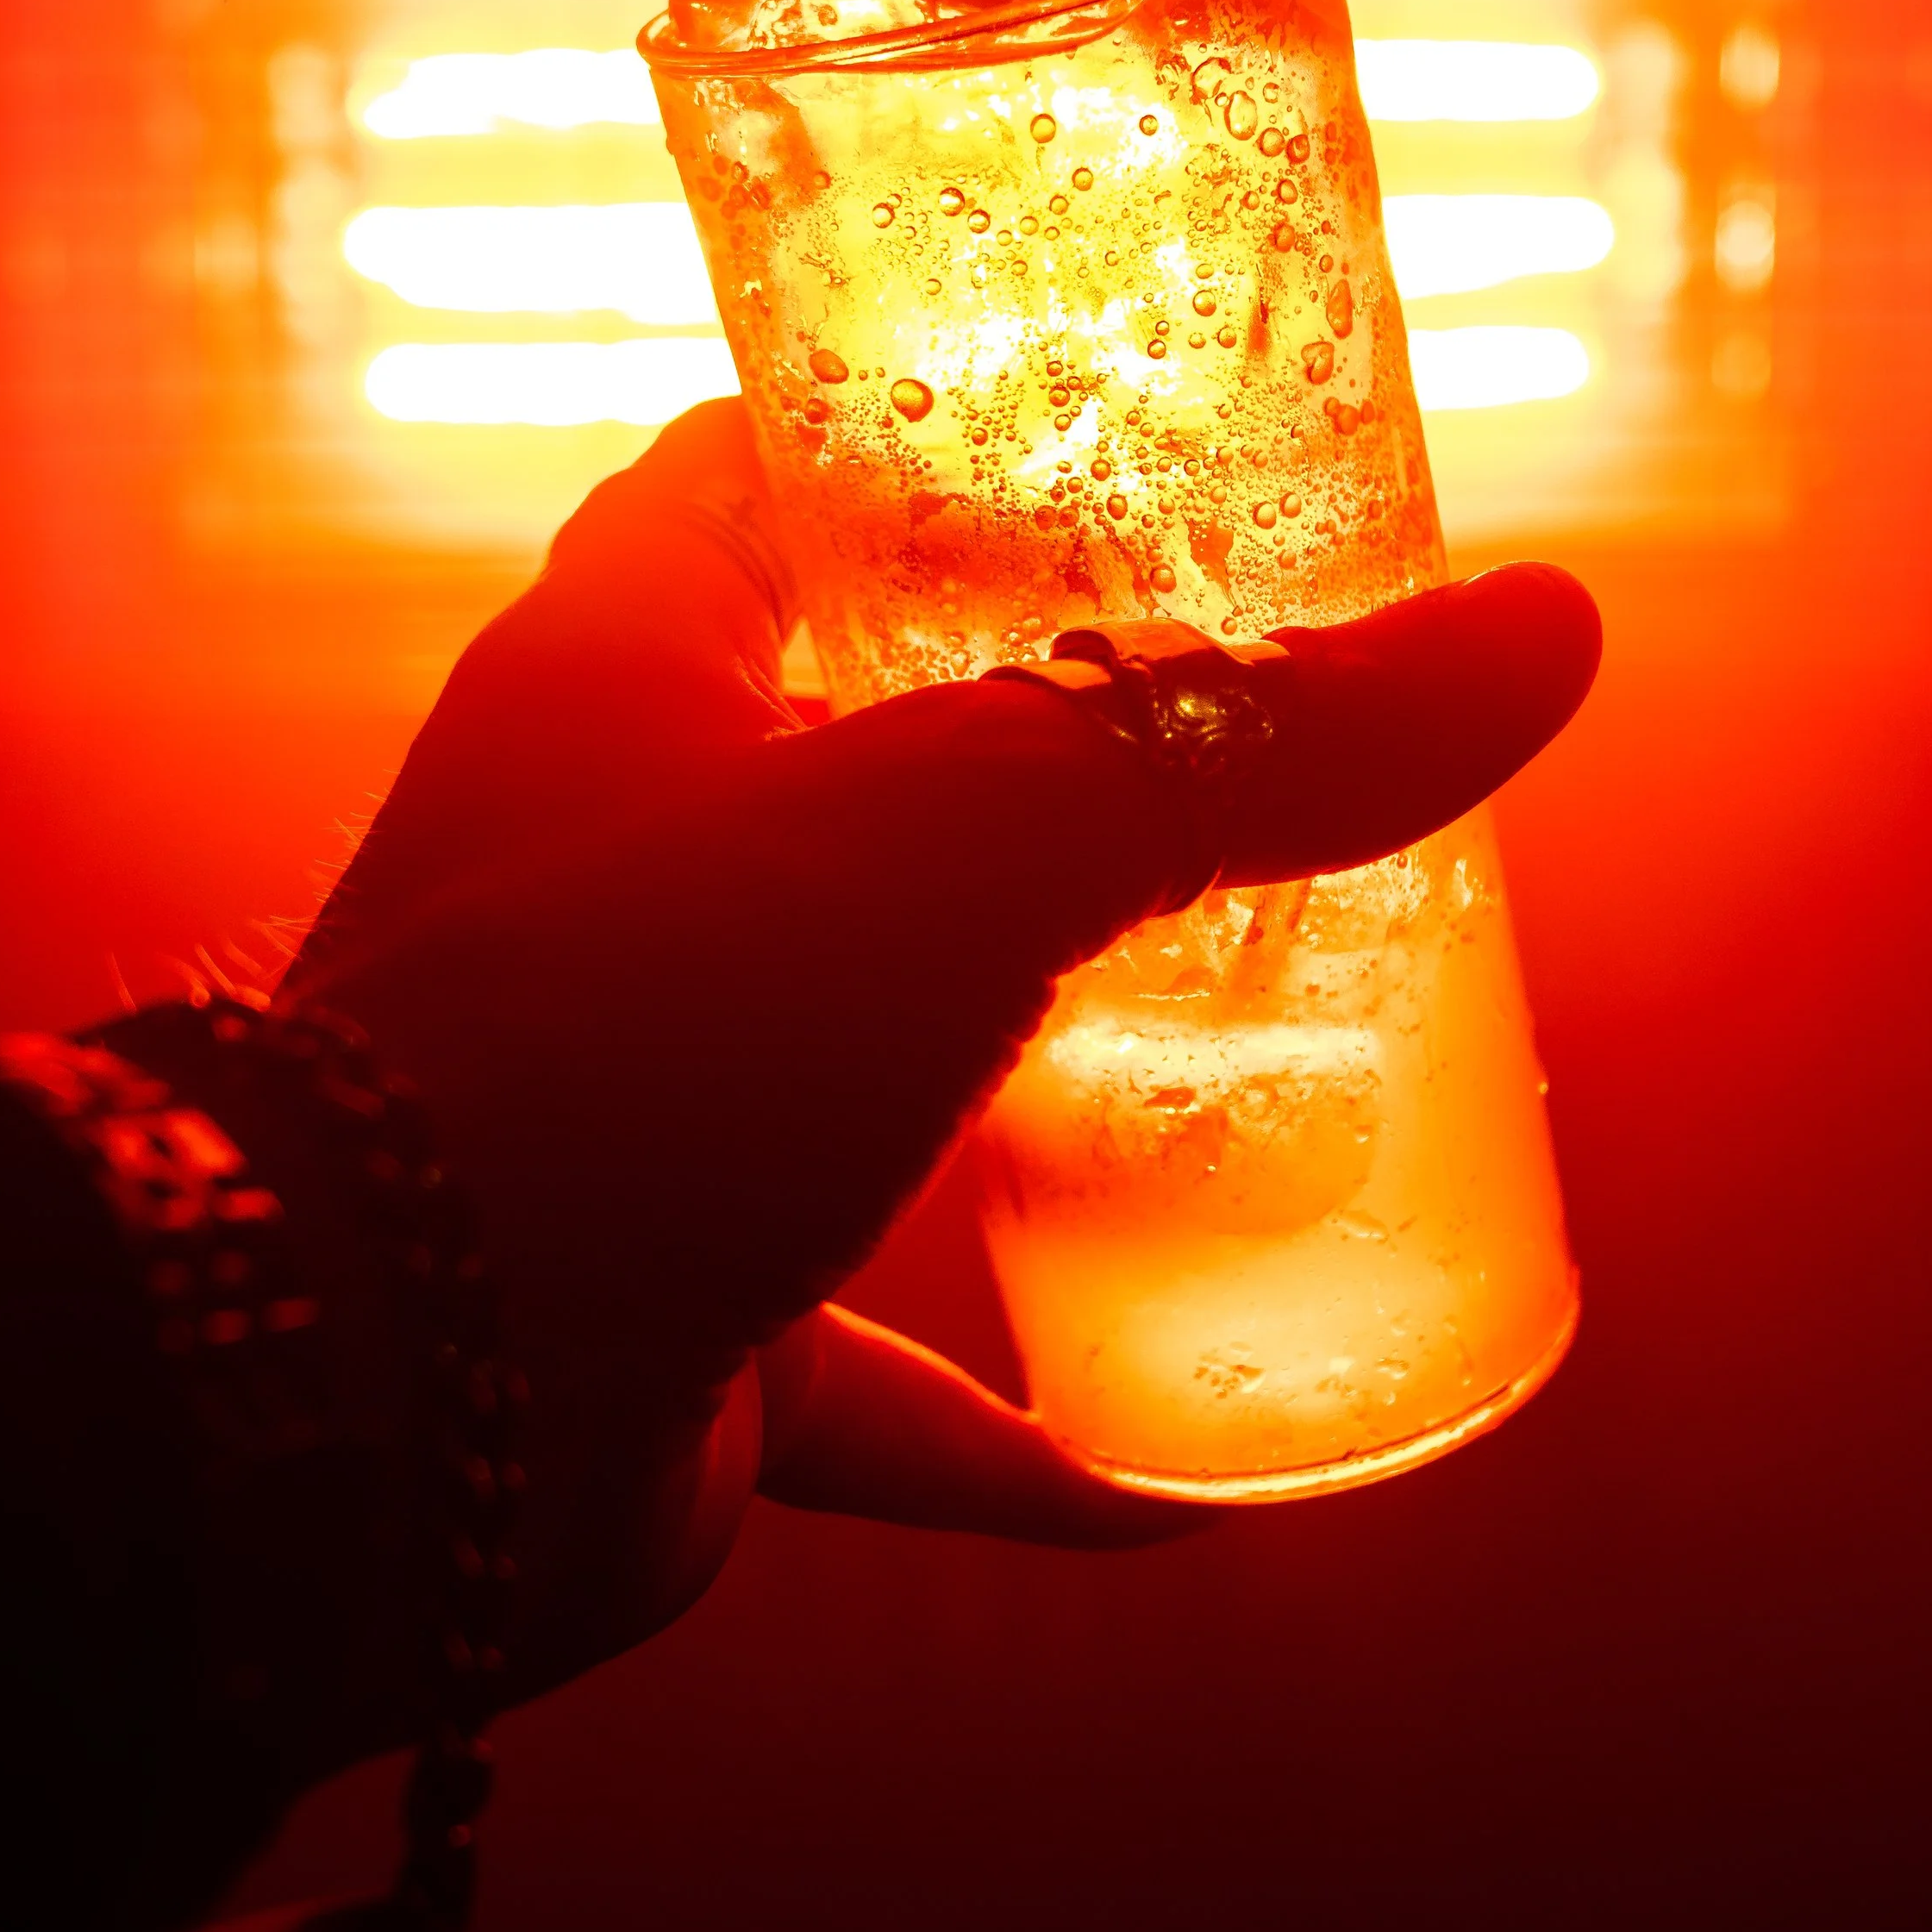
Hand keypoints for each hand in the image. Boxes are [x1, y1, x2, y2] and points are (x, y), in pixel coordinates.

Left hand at [284, 401, 1597, 1710]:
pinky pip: (870, 1364)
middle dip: (1047, 783)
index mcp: (628, 676)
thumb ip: (1249, 740)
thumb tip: (1551, 632)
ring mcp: (631, 1093)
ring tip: (1263, 1080)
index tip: (1116, 459)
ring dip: (1047, 1087)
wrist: (380, 1402)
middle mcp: (611, 867)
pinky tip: (1177, 1482)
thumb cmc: (643, 1035)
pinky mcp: (666, 1310)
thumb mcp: (971, 836)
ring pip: (877, 1056)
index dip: (932, 449)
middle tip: (1263, 776)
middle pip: (854, 766)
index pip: (769, 481)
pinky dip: (1011, 1419)